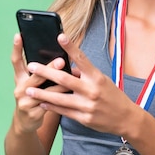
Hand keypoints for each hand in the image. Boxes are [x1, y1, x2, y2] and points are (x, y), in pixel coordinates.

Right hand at [10, 33, 68, 134]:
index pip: (16, 61)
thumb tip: (59, 56)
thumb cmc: (33, 97)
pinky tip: (72, 93)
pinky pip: (51, 104)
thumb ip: (41, 72)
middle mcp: (19, 88)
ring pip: (45, 91)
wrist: (26, 122)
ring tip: (72, 75)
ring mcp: (25, 101)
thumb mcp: (33, 83)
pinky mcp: (33, 113)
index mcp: (19, 78)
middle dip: (48, 68)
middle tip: (61, 60)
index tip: (19, 35)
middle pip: (34, 75)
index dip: (17, 48)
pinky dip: (62, 97)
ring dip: (60, 83)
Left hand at [25, 33, 139, 136]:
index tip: (60, 36)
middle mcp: (92, 90)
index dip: (70, 47)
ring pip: (60, 98)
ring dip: (42, 93)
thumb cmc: (113, 96)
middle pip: (64, 79)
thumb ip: (85, 74)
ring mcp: (87, 106)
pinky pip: (64, 111)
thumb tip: (68, 67)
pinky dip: (51, 107)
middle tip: (31, 66)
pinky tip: (41, 102)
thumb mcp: (103, 81)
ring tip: (28, 89)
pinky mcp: (84, 118)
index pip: (82, 59)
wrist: (125, 118)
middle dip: (46, 72)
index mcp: (97, 77)